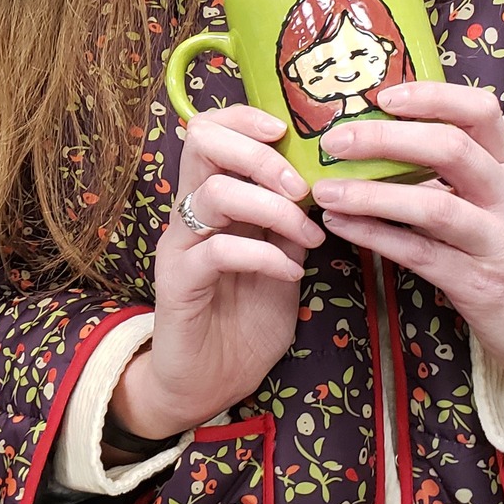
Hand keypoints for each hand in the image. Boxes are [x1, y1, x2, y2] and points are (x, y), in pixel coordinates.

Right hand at [115, 107, 322, 441]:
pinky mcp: (177, 283)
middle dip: (258, 153)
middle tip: (299, 185)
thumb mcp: (282, 265)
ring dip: (272, 207)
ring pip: (213, 191)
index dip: (245, 117)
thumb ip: (292, 227)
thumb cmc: (245, 324)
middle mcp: (189, 213)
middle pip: (200, 141)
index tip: (287, 132)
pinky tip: (289, 274)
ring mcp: (180, 246)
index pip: (212, 130)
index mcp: (213, 199)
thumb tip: (326, 187)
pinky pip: (217, 251)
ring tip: (308, 235)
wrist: (207, 386)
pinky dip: (263, 254)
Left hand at [312, 79, 503, 392]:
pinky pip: (420, 254)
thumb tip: (370, 134)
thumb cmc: (498, 249)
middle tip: (336, 140)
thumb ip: (444, 171)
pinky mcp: (479, 283)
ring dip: (371, 195)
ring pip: (434, 207)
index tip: (382, 97)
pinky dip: (374, 236)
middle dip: (387, 140)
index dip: (432, 97)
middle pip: (452, 150)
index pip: (480, 111)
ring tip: (326, 190)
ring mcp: (498, 242)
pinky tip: (340, 225)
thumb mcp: (486, 201)